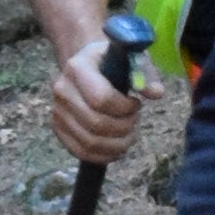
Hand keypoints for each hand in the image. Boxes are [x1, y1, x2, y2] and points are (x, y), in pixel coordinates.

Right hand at [48, 30, 142, 167]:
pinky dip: (104, 155)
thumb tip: (156, 93)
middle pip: (96, 123)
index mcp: (77, 67)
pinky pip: (81, 152)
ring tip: (130, 133)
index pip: (101, 98)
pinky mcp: (58, 129)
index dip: (125, 108)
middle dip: (124, 127)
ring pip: (90, 142)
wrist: (87, 65)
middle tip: (135, 120)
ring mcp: (57, 111)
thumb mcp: (130, 59)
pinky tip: (118, 147)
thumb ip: (145, 74)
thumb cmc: (111, 61)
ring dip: (118, 144)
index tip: (136, 103)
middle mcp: (62, 90)